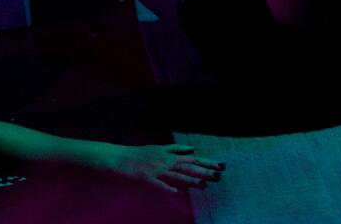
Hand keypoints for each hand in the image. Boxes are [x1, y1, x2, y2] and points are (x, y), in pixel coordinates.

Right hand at [107, 144, 224, 192]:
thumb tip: (192, 149)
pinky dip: (167, 188)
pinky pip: (158, 184)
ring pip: (176, 176)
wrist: (119, 157)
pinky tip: (176, 193)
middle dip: (204, 171)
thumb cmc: (139, 153)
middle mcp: (165, 162)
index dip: (207, 162)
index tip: (221, 165)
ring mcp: (156, 170)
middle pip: (188, 167)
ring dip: (190, 180)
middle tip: (219, 175)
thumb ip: (176, 149)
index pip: (192, 159)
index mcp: (169, 155)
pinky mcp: (146, 178)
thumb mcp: (159, 148)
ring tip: (204, 185)